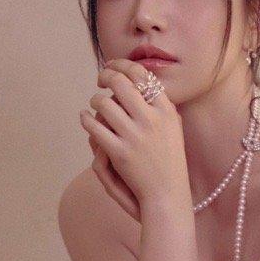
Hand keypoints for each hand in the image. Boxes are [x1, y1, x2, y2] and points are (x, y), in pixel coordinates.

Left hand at [79, 58, 187, 209]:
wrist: (168, 194)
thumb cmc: (170, 162)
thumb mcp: (174, 129)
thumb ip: (162, 105)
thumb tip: (143, 80)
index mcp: (166, 112)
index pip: (142, 75)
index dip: (123, 66)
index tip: (113, 67)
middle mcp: (152, 120)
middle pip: (120, 83)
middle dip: (106, 76)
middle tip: (100, 80)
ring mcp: (135, 137)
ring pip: (104, 103)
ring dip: (95, 100)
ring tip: (94, 104)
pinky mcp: (120, 153)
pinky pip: (95, 127)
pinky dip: (86, 119)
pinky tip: (85, 118)